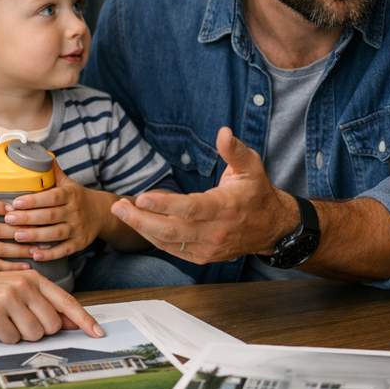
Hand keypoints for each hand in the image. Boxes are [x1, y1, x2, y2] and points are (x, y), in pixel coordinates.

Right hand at [0, 268, 105, 343]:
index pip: (67, 302)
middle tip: (18, 321)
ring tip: (3, 321)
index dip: (84, 320)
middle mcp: (23, 285)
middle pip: (52, 325)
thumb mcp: (15, 289)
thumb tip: (71, 322)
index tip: (98, 333)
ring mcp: (7, 298)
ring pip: (33, 335)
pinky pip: (11, 339)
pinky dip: (2, 338)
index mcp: (33, 278)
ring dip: (19, 335)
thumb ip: (43, 303)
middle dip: (38, 331)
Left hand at [1, 162, 111, 261]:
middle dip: (28, 218)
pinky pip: (65, 250)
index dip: (33, 200)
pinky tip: (36, 254)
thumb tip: (39, 155)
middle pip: (50, 216)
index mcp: (70, 194)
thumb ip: (53, 172)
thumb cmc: (77, 197)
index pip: (51, 197)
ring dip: (36, 236)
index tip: (15, 202)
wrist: (101, 212)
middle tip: (8, 219)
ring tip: (17, 236)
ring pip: (56, 234)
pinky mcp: (80, 243)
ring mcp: (78, 228)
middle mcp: (75, 211)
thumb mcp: (68, 183)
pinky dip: (51, 254)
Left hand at [111, 127, 296, 263]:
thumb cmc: (257, 192)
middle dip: (141, 220)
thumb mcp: (251, 166)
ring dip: (142, 229)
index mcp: (226, 207)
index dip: (165, 204)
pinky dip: (154, 239)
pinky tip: (139, 225)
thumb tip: (223, 132)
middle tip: (118, 207)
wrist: (271, 227)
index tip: (142, 197)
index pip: (191, 208)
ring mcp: (209, 248)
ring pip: (170, 242)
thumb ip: (234, 150)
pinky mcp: (203, 257)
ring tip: (121, 213)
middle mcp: (217, 231)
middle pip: (173, 230)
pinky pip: (174, 250)